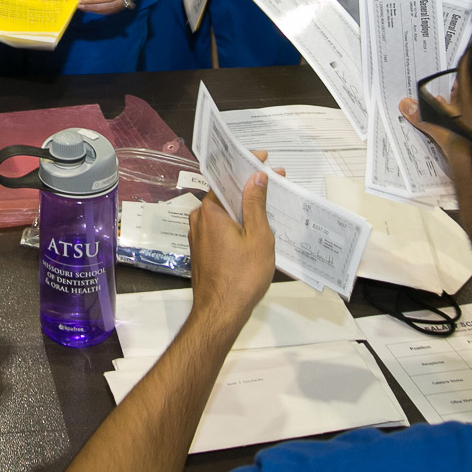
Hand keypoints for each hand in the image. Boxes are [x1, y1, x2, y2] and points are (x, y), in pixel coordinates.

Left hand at [186, 173, 275, 335]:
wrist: (221, 313)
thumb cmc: (240, 279)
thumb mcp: (258, 237)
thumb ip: (256, 205)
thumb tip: (256, 179)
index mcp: (211, 211)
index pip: (227, 177)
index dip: (246, 166)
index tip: (262, 159)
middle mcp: (199, 219)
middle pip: (225, 193)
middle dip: (248, 185)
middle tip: (272, 179)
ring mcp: (199, 235)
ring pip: (224, 211)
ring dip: (244, 204)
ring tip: (268, 200)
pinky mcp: (202, 248)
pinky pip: (220, 226)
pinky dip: (236, 221)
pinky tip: (255, 225)